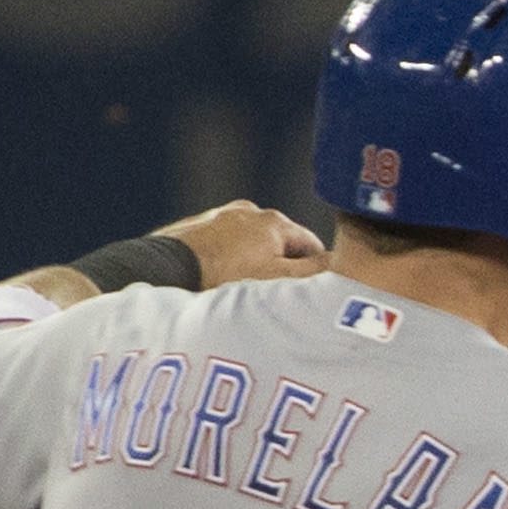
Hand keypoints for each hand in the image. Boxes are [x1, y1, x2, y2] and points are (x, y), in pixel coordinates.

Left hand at [155, 200, 326, 287]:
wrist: (163, 270)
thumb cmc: (224, 278)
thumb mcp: (278, 280)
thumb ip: (315, 271)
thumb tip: (345, 265)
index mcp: (275, 222)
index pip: (311, 245)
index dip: (316, 270)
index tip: (310, 293)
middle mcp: (249, 211)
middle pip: (278, 243)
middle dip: (279, 265)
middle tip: (271, 296)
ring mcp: (218, 216)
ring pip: (247, 243)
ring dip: (250, 261)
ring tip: (239, 291)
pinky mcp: (193, 227)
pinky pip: (220, 244)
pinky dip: (223, 259)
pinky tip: (215, 281)